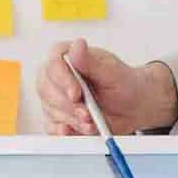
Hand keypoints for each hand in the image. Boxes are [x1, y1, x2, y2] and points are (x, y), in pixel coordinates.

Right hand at [38, 40, 177, 135]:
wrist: (131, 107)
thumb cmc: (123, 84)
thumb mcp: (112, 72)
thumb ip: (92, 61)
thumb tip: (77, 45)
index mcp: (67, 56)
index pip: (53, 64)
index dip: (62, 80)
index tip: (76, 94)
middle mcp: (56, 76)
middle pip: (46, 89)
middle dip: (68, 106)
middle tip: (88, 114)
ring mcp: (53, 97)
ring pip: (50, 110)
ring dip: (72, 120)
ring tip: (92, 122)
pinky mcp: (56, 117)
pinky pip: (52, 128)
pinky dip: (67, 132)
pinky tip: (80, 130)